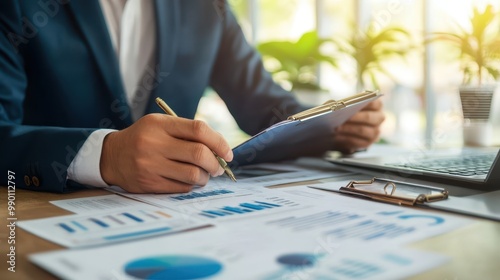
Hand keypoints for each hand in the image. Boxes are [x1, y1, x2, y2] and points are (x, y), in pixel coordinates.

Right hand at [100, 114, 232, 192]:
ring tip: (204, 175)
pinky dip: (191, 185)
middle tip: (218, 167)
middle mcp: (154, 143)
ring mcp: (150, 165)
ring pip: (193, 174)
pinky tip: (189, 181)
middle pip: (199, 154)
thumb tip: (220, 149)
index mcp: (159, 124)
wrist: (112, 156)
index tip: (227, 153)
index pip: (199, 130)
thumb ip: (187, 132)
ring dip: (206, 177)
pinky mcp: (149, 183)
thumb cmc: (144, 139)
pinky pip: (182, 187)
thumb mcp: (160, 125)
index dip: (219, 142)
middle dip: (216, 163)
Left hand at [332, 99, 384, 153]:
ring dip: (348, 129)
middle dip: (354, 118)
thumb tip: (334, 104)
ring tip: (336, 128)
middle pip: (369, 117)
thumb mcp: (343, 106)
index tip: (351, 104)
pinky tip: (336, 137)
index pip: (374, 103)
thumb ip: (341, 104)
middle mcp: (379, 118)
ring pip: (363, 130)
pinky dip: (346, 139)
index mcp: (376, 105)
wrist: (344, 129)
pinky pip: (358, 142)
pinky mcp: (368, 142)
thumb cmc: (345, 113)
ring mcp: (375, 131)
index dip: (364, 103)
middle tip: (341, 118)